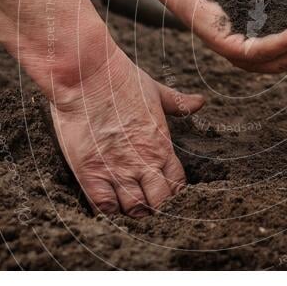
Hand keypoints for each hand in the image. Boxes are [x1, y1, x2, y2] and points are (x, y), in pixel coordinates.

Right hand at [49, 49, 203, 215]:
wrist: (86, 75)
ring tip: (124, 204)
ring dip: (130, 210)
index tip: (162, 191)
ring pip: (133, 209)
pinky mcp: (91, 172)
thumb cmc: (120, 79)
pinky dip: (106, 209)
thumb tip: (200, 101)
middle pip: (159, 203)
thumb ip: (178, 102)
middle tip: (144, 203)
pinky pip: (104, 205)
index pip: (177, 185)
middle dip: (154, 207)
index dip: (172, 193)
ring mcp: (117, 169)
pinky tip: (105, 202)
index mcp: (162, 145)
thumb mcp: (155, 90)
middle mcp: (143, 162)